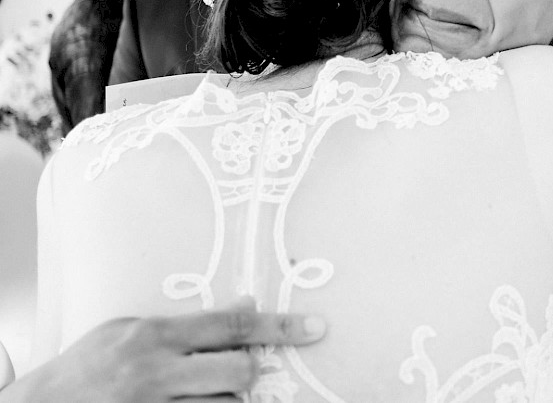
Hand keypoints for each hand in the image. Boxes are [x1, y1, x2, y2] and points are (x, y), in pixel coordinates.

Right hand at [0, 299, 325, 402]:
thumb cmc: (89, 364)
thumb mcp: (132, 327)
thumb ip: (189, 322)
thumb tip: (246, 307)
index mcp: (155, 336)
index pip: (233, 327)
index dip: (280, 326)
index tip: (315, 328)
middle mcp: (158, 374)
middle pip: (239, 373)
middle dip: (249, 370)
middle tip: (240, 367)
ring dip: (226, 398)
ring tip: (197, 387)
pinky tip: (199, 400)